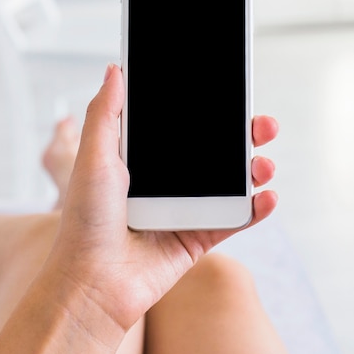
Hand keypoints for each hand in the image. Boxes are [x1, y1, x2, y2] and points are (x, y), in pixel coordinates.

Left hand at [48, 64, 278, 329]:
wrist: (92, 283)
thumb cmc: (85, 221)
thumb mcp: (92, 157)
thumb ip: (105, 113)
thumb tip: (115, 69)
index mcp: (144, 158)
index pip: (183, 126)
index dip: (207, 110)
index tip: (229, 94)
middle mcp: (167, 181)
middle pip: (214, 151)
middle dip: (243, 136)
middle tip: (263, 124)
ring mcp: (185, 209)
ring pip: (230, 183)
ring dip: (255, 170)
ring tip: (263, 165)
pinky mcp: (197, 237)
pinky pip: (234, 219)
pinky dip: (256, 209)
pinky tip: (267, 196)